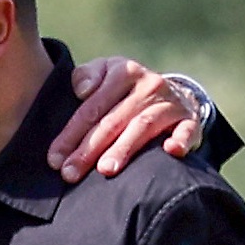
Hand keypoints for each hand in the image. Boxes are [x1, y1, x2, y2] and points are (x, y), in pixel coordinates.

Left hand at [55, 58, 205, 177]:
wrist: (171, 94)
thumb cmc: (124, 90)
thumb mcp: (105, 73)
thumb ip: (86, 76)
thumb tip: (81, 91)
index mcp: (124, 72)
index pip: (92, 106)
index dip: (71, 133)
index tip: (55, 159)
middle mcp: (149, 85)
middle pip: (114, 120)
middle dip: (89, 148)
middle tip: (70, 172)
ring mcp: (171, 103)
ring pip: (143, 126)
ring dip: (124, 148)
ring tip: (105, 170)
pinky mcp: (190, 120)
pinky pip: (188, 130)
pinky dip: (181, 140)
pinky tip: (170, 151)